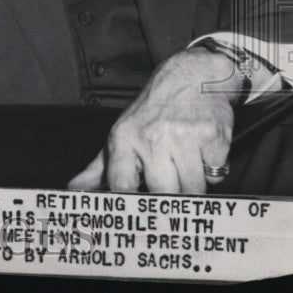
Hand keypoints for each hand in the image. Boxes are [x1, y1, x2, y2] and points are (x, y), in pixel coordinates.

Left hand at [68, 48, 239, 193]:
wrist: (190, 75)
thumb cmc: (152, 110)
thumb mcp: (121, 132)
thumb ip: (99, 167)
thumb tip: (75, 189)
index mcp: (124, 138)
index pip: (121, 184)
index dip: (130, 206)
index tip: (138, 216)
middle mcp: (151, 137)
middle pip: (163, 193)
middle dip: (170, 195)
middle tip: (172, 181)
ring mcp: (183, 136)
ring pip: (193, 189)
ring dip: (194, 184)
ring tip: (186, 162)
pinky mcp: (211, 136)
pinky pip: (216, 173)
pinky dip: (213, 168)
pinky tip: (203, 149)